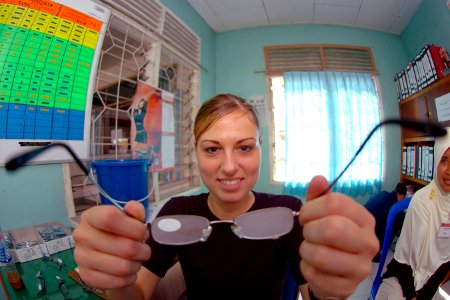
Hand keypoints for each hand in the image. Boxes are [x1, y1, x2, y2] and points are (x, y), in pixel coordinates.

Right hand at [73, 201, 150, 289]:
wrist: (106, 253)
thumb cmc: (118, 232)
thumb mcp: (128, 218)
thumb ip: (134, 211)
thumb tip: (134, 208)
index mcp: (91, 216)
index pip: (110, 218)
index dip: (134, 227)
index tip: (143, 233)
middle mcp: (82, 236)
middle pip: (123, 247)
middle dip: (142, 250)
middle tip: (145, 251)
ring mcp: (82, 257)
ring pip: (122, 267)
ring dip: (136, 265)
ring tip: (136, 261)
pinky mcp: (86, 276)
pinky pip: (117, 282)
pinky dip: (129, 279)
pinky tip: (129, 272)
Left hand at [299, 176, 378, 298]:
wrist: (332, 273)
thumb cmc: (327, 237)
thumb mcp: (321, 213)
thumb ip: (319, 195)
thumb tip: (318, 180)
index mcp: (364, 219)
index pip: (335, 203)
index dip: (311, 208)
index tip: (305, 216)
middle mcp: (369, 242)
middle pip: (332, 228)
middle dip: (310, 230)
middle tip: (308, 234)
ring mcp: (361, 268)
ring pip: (320, 255)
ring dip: (306, 251)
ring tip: (310, 250)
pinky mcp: (347, 288)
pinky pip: (314, 275)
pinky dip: (306, 269)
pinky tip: (313, 266)